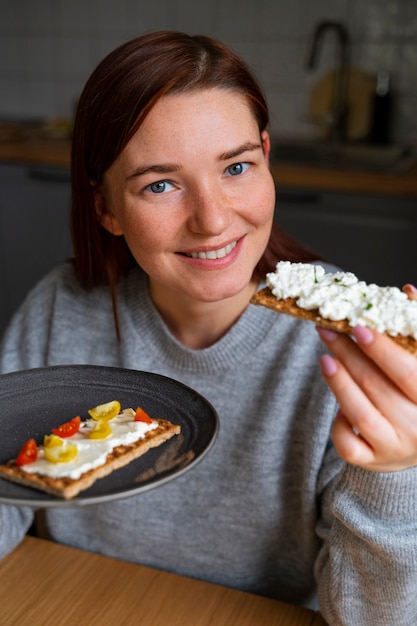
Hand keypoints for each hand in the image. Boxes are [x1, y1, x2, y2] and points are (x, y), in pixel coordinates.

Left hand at [316, 323, 416, 471]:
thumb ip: (416, 331)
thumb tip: (408, 291)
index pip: (409, 371)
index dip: (382, 349)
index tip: (357, 327)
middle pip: (379, 387)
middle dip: (349, 355)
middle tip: (327, 331)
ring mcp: (395, 447)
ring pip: (361, 415)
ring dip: (339, 384)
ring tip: (325, 359)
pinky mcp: (373, 461)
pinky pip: (349, 446)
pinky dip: (338, 424)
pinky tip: (338, 403)